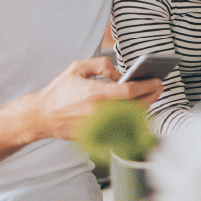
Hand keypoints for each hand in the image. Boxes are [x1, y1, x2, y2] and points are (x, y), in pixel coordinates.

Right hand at [33, 56, 162, 140]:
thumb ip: (102, 65)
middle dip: (152, 96)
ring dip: (144, 106)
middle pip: (136, 106)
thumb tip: (120, 73)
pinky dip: (131, 119)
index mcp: (97, 93)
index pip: (131, 91)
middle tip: (158, 87)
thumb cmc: (60, 91)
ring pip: (131, 118)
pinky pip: (122, 128)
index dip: (147, 85)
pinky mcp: (98, 135)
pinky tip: (136, 109)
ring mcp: (101, 126)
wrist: (43, 116)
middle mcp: (101, 112)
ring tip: (149, 96)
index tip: (157, 80)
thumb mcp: (78, 67)